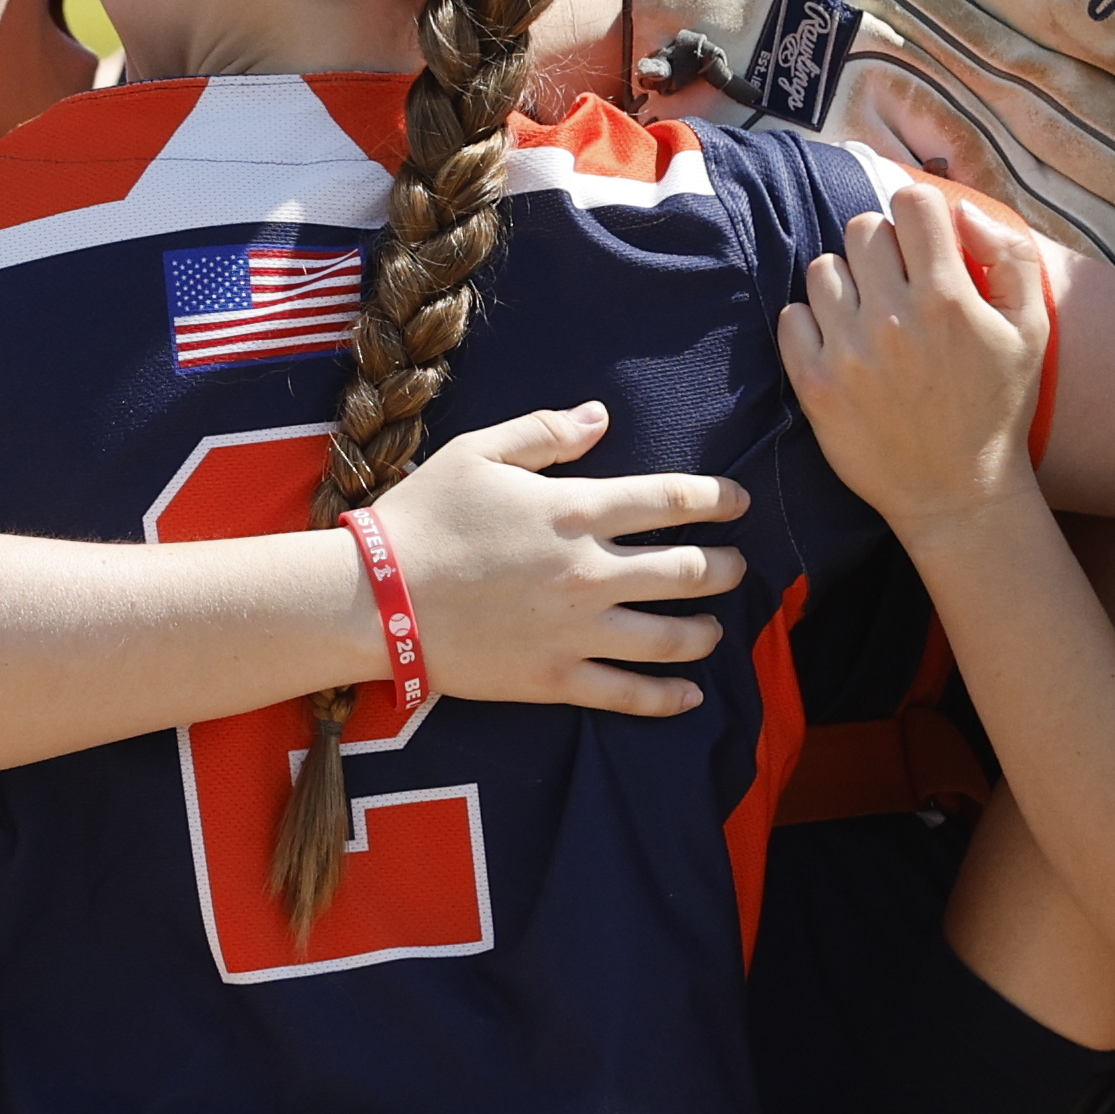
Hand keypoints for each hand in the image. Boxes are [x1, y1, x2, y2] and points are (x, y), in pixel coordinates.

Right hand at [371, 404, 752, 717]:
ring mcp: (576, 631)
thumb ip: (546, 433)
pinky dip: (667, 697)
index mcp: (575, 510)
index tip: (740, 503)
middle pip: (686, 571)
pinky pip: (627, 694)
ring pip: (670, 637)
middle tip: (736, 568)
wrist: (374, 598)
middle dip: (724, 569)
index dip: (717, 499)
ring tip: (717, 630)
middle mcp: (589, 571)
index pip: (672, 500)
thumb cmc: (423, 518)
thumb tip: (600, 416)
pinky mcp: (554, 679)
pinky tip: (690, 696)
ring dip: (706, 631)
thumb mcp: (478, 453)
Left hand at [779, 181, 1051, 542]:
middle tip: (897, 285)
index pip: (911, 202)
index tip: (922, 244)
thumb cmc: (998, 407)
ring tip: (869, 316)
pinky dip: (812, 323)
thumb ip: (1011, 254)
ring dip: (846, 283)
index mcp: (948, 297)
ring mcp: (849, 352)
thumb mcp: (1032, 328)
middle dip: (882, 248)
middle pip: (863, 229)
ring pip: (823, 268)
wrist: (959, 494)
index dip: (917, 216)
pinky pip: (792, 316)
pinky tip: (842, 344)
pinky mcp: (815, 384)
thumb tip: (961, 209)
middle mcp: (893, 318)